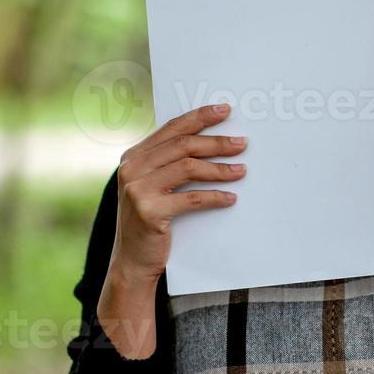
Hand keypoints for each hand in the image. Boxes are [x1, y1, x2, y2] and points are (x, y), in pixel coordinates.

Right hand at [109, 103, 245, 286]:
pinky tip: (230, 197)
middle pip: (183, 145)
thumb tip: (209, 142)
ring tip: (241, 170)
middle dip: (216, 142)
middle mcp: (132, 168)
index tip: (224, 110)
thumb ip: (166, 164)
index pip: (171, 128)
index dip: (200, 117)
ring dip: (220, 168)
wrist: (131, 262)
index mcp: (133, 157)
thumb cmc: (148, 222)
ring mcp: (138, 190)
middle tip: (241, 143)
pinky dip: (215, 197)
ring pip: (189, 168)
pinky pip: (192, 198)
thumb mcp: (150, 187)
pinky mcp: (149, 211)